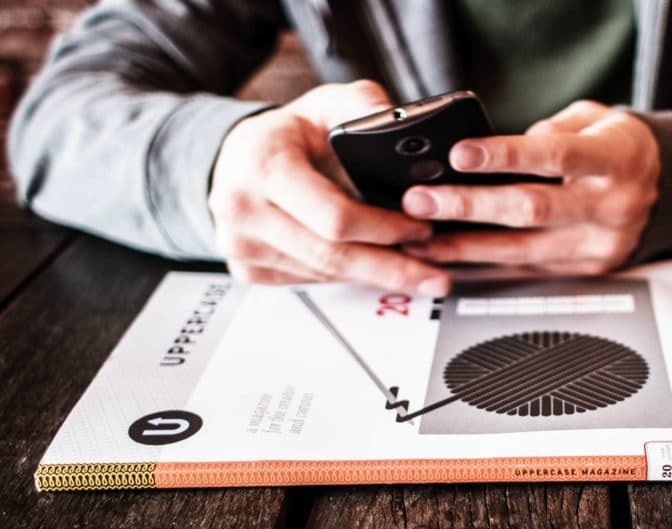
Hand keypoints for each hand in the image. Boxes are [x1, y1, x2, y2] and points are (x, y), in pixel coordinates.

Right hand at [209, 81, 450, 295]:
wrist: (236, 158)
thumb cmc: (285, 134)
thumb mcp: (325, 104)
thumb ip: (364, 105)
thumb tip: (398, 121)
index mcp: (264, 166)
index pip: (334, 216)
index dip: (384, 228)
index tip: (421, 230)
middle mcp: (243, 210)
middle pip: (332, 256)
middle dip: (390, 268)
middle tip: (434, 277)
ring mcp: (242, 245)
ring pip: (323, 273)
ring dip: (373, 275)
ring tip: (416, 272)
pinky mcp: (246, 269)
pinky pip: (309, 280)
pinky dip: (346, 276)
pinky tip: (373, 269)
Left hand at [400, 100, 660, 274]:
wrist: (669, 189)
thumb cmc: (621, 148)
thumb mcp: (595, 119)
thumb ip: (551, 129)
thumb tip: (496, 147)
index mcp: (616, 159)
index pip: (555, 156)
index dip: (505, 155)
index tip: (460, 154)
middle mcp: (611, 206)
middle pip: (532, 210)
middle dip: (469, 206)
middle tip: (422, 201)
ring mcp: (600, 244)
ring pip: (523, 251)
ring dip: (466, 246)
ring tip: (422, 238)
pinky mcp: (588, 269)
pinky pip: (529, 270)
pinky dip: (488, 265)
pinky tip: (454, 258)